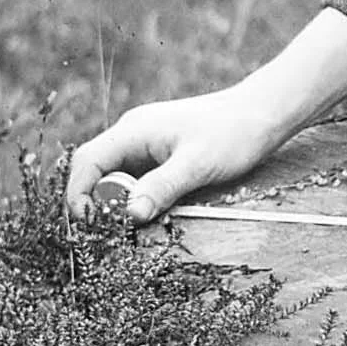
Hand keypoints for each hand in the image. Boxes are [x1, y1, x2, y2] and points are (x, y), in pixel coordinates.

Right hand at [66, 8, 346, 224]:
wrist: (267, 112)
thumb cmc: (235, 133)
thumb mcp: (198, 164)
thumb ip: (162, 188)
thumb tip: (129, 215)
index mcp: (133, 131)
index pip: (87, 162)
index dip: (79, 194)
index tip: (87, 224)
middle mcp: (133, 135)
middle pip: (98, 171)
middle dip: (98, 202)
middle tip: (109, 234)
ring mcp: (148, 144)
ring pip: (119, 178)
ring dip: (121, 202)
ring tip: (130, 228)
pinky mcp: (164, 153)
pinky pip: (139, 178)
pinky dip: (140, 197)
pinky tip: (153, 214)